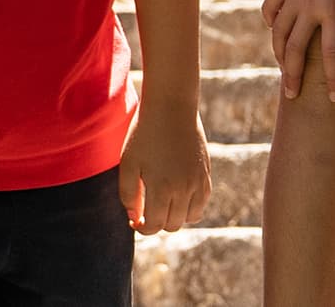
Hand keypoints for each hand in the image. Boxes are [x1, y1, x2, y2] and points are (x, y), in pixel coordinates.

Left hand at [117, 103, 211, 233]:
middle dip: (157, 223)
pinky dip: (190, 207)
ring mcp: (198, 182)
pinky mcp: (206, 174)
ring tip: (162, 204)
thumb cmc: (144, 134)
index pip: (154, 226)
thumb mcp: (128, 163)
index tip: (135, 221)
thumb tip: (135, 217)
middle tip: (145, 211)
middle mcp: (184, 190)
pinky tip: (177, 197)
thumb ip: (128, 194)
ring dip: (175, 217)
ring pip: (189, 218)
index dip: (142, 228)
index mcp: (162, 189)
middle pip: (172, 225)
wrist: (171, 107)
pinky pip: (201, 204)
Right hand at [264, 0, 334, 102]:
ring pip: (280, 35)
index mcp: (334, 12)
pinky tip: (274, 32)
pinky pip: (271, 9)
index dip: (333, 79)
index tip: (334, 99)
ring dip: (280, 56)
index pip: (333, 55)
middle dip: (295, 77)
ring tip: (283, 71)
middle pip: (299, 52)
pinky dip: (271, 22)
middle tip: (293, 95)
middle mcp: (311, 9)